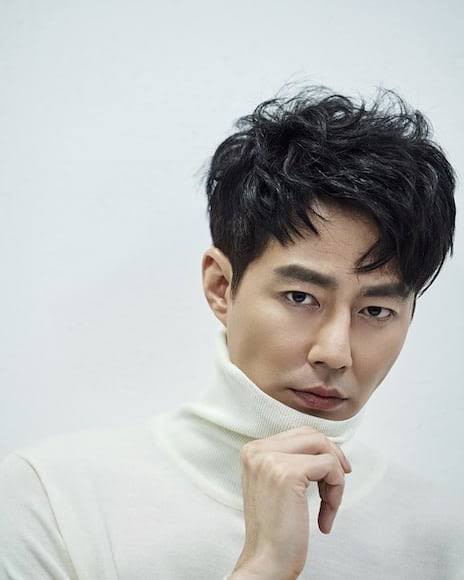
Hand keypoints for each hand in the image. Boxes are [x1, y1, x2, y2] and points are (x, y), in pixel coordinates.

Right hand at [231, 425, 351, 578]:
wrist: (266, 562)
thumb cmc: (275, 529)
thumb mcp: (274, 483)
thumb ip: (289, 460)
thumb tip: (325, 446)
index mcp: (253, 450)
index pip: (299, 433)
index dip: (322, 452)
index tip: (331, 477)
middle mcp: (258, 450)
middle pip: (312, 435)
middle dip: (332, 458)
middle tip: (336, 487)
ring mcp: (271, 460)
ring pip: (323, 448)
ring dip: (335, 478)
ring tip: (329, 506)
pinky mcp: (288, 473)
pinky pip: (329, 466)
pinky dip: (336, 491)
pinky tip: (326, 518)